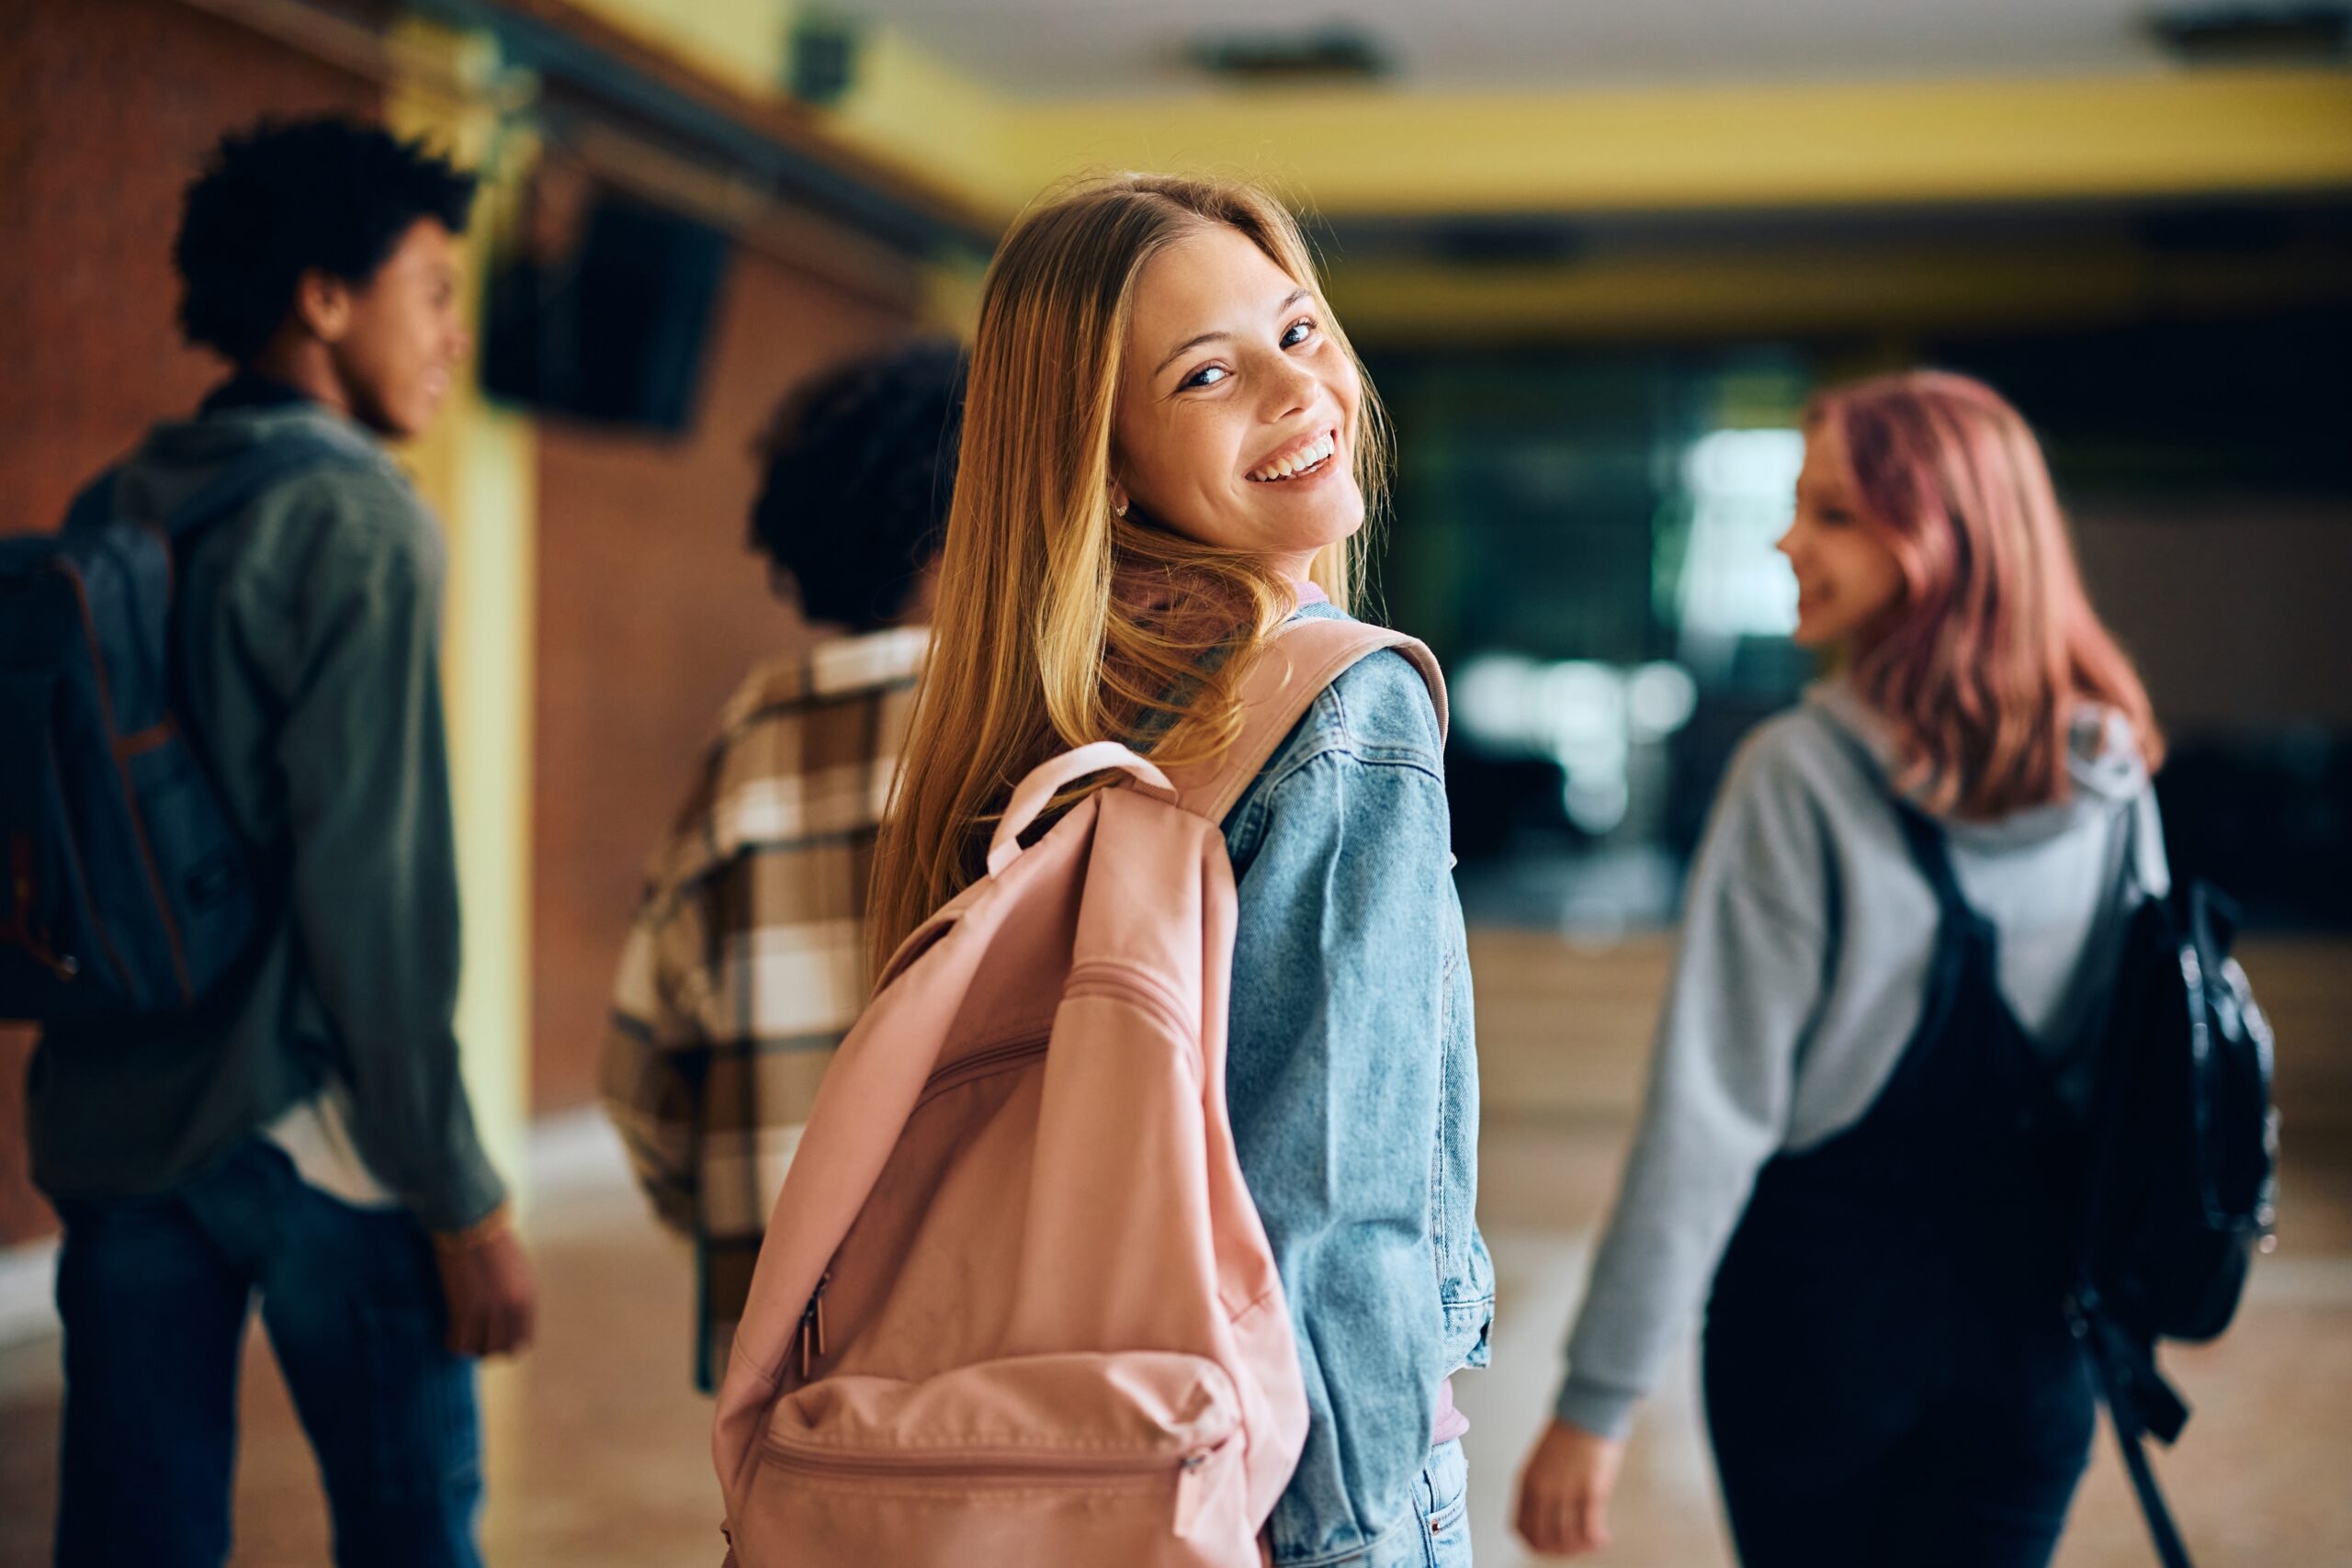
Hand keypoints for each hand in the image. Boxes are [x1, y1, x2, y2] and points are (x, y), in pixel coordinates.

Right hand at [432, 1213, 537, 1357]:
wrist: (472, 1222)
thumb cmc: (492, 1242)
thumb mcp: (518, 1270)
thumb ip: (518, 1296)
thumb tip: (510, 1318)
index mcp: (527, 1298)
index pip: (523, 1340)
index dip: (507, 1345)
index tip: (493, 1340)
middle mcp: (512, 1308)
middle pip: (501, 1349)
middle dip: (487, 1348)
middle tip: (474, 1339)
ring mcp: (489, 1310)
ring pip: (479, 1350)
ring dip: (469, 1346)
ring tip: (460, 1335)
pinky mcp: (464, 1308)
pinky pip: (459, 1342)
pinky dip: (452, 1342)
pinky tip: (448, 1334)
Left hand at [1514, 1417, 1625, 1556]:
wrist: (1589, 1411)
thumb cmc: (1570, 1434)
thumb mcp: (1542, 1461)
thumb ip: (1541, 1487)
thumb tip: (1546, 1515)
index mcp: (1526, 1482)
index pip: (1521, 1528)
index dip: (1536, 1544)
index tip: (1551, 1546)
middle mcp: (1542, 1491)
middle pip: (1543, 1540)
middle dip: (1559, 1551)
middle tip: (1574, 1548)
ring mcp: (1565, 1493)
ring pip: (1566, 1540)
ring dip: (1580, 1548)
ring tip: (1591, 1542)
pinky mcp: (1590, 1492)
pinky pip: (1589, 1531)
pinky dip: (1596, 1541)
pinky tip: (1603, 1538)